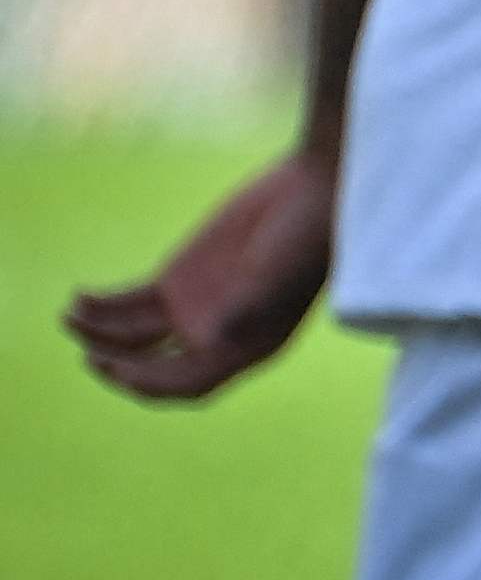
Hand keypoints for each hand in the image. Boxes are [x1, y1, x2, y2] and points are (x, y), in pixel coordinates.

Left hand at [64, 144, 337, 403]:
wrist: (312, 195)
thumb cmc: (304, 241)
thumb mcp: (276, 276)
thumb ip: (243, 308)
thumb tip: (210, 337)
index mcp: (243, 349)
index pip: (186, 384)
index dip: (150, 383)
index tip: (119, 366)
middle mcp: (212, 337)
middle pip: (152, 367)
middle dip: (118, 365)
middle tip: (90, 354)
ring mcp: (192, 308)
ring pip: (133, 337)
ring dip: (98, 334)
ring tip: (70, 317)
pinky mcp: (178, 279)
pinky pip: (130, 305)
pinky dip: (102, 306)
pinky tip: (79, 299)